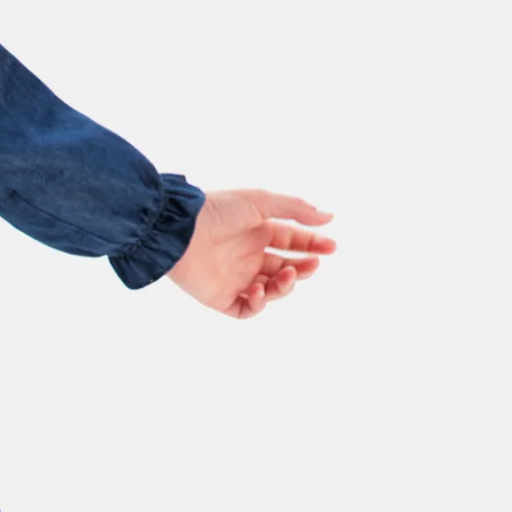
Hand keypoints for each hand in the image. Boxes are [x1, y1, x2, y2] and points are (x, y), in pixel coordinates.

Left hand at [166, 189, 334, 316]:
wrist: (180, 229)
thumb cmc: (218, 210)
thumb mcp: (262, 202)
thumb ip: (296, 209)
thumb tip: (329, 218)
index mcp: (256, 231)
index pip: (292, 241)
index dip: (313, 245)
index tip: (332, 247)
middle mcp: (247, 255)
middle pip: (285, 268)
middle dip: (303, 268)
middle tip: (313, 264)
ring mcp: (234, 278)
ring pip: (271, 291)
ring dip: (285, 286)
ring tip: (287, 275)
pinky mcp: (219, 297)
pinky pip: (246, 309)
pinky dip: (258, 304)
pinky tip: (259, 289)